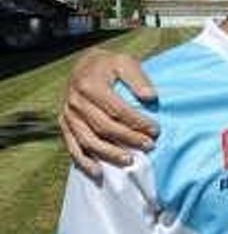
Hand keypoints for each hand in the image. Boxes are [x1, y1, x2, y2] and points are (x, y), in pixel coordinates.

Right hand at [59, 48, 157, 176]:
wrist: (85, 66)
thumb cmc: (109, 66)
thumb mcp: (125, 61)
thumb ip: (138, 78)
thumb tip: (151, 97)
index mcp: (90, 85)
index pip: (116, 109)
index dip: (137, 122)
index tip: (155, 130)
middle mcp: (75, 102)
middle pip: (103, 126)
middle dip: (128, 139)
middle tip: (149, 146)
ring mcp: (68, 115)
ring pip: (88, 140)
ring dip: (109, 153)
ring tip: (130, 161)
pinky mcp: (65, 125)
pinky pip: (72, 146)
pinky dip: (83, 161)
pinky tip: (98, 172)